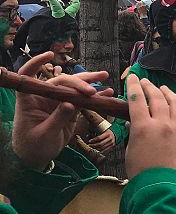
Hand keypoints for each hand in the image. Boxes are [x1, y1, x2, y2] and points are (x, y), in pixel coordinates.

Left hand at [12, 52, 110, 171]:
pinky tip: (107, 93)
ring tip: (105, 76)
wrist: (37, 158)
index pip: (29, 76)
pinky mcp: (69, 110)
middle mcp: (44, 97)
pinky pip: (83, 100)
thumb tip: (71, 104)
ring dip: (89, 82)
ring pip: (74, 87)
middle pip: (62, 81)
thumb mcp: (44, 134)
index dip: (36, 63)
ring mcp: (58, 102)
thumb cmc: (33, 147)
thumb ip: (58, 119)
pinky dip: (95, 97)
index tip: (49, 55)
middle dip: (79, 82)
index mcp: (30, 99)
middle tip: (92, 89)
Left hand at [88, 129, 115, 153]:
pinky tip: (96, 151)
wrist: (113, 133)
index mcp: (108, 133)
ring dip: (96, 149)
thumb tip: (87, 136)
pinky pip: (105, 151)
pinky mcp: (112, 146)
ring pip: (102, 148)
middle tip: (89, 145)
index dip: (93, 140)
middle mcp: (110, 138)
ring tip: (91, 148)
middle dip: (93, 145)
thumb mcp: (101, 130)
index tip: (89, 141)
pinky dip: (100, 152)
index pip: (99, 138)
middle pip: (100, 144)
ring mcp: (112, 143)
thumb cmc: (105, 131)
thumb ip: (95, 132)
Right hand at [125, 75, 175, 177]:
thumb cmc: (142, 173)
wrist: (163, 186)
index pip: (137, 100)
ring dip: (166, 92)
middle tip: (144, 81)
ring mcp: (175, 128)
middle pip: (156, 98)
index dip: (133, 86)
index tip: (132, 77)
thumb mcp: (131, 151)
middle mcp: (161, 124)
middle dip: (149, 87)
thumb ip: (135, 134)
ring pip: (173, 103)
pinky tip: (174, 103)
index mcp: (143, 127)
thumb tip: (135, 124)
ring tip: (162, 87)